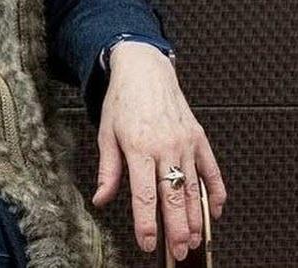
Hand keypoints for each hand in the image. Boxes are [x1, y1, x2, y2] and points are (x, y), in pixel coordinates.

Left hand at [93, 43, 225, 260]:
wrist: (144, 68)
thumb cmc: (123, 100)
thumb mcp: (106, 132)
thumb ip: (108, 170)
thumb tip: (100, 199)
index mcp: (138, 146)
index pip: (144, 194)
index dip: (146, 223)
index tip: (146, 243)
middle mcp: (164, 146)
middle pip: (173, 197)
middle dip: (176, 230)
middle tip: (178, 253)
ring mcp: (185, 142)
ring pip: (193, 189)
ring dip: (195, 219)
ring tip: (193, 241)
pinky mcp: (199, 138)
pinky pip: (212, 170)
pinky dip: (216, 193)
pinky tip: (214, 212)